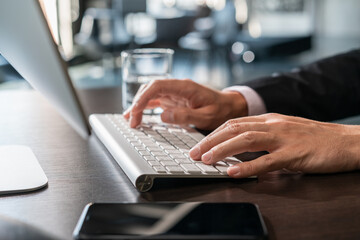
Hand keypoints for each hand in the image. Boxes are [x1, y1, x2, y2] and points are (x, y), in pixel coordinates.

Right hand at [123, 79, 247, 129]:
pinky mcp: (175, 99)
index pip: (157, 86)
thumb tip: (163, 115)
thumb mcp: (206, 116)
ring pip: (151, 94)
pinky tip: (138, 115)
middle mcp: (177, 87)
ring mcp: (175, 93)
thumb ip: (185, 116)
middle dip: (138, 103)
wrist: (230, 106)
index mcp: (185, 87)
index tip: (135, 112)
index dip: (143, 97)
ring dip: (139, 105)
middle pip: (150, 88)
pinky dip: (145, 107)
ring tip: (129, 119)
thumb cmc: (221, 110)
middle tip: (132, 121)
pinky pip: (156, 100)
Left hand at [189, 113, 359, 177]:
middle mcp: (273, 125)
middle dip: (210, 141)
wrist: (347, 141)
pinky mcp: (295, 154)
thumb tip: (240, 150)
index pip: (234, 123)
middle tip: (193, 153)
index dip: (213, 134)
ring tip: (205, 160)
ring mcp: (284, 138)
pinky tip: (233, 171)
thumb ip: (264, 138)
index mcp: (270, 119)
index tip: (199, 144)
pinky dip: (247, 166)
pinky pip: (267, 161)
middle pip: (234, 129)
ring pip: (246, 141)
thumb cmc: (315, 139)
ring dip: (222, 150)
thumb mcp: (285, 132)